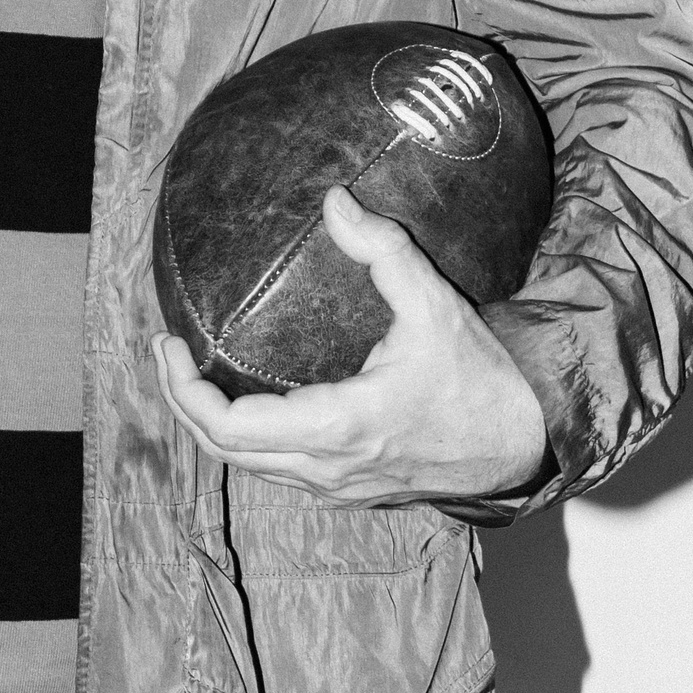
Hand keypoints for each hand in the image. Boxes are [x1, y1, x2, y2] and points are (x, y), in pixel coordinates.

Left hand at [152, 186, 548, 503]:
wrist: (526, 438)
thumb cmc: (480, 375)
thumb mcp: (433, 302)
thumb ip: (383, 249)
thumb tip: (335, 201)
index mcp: (339, 425)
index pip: (229, 426)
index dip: (182, 390)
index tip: (166, 344)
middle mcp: (328, 467)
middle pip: (225, 453)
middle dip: (183, 404)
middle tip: (168, 353)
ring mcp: (338, 487)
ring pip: (250, 468)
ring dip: (213, 426)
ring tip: (195, 373)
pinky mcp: (350, 490)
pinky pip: (278, 472)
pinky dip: (248, 441)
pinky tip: (247, 401)